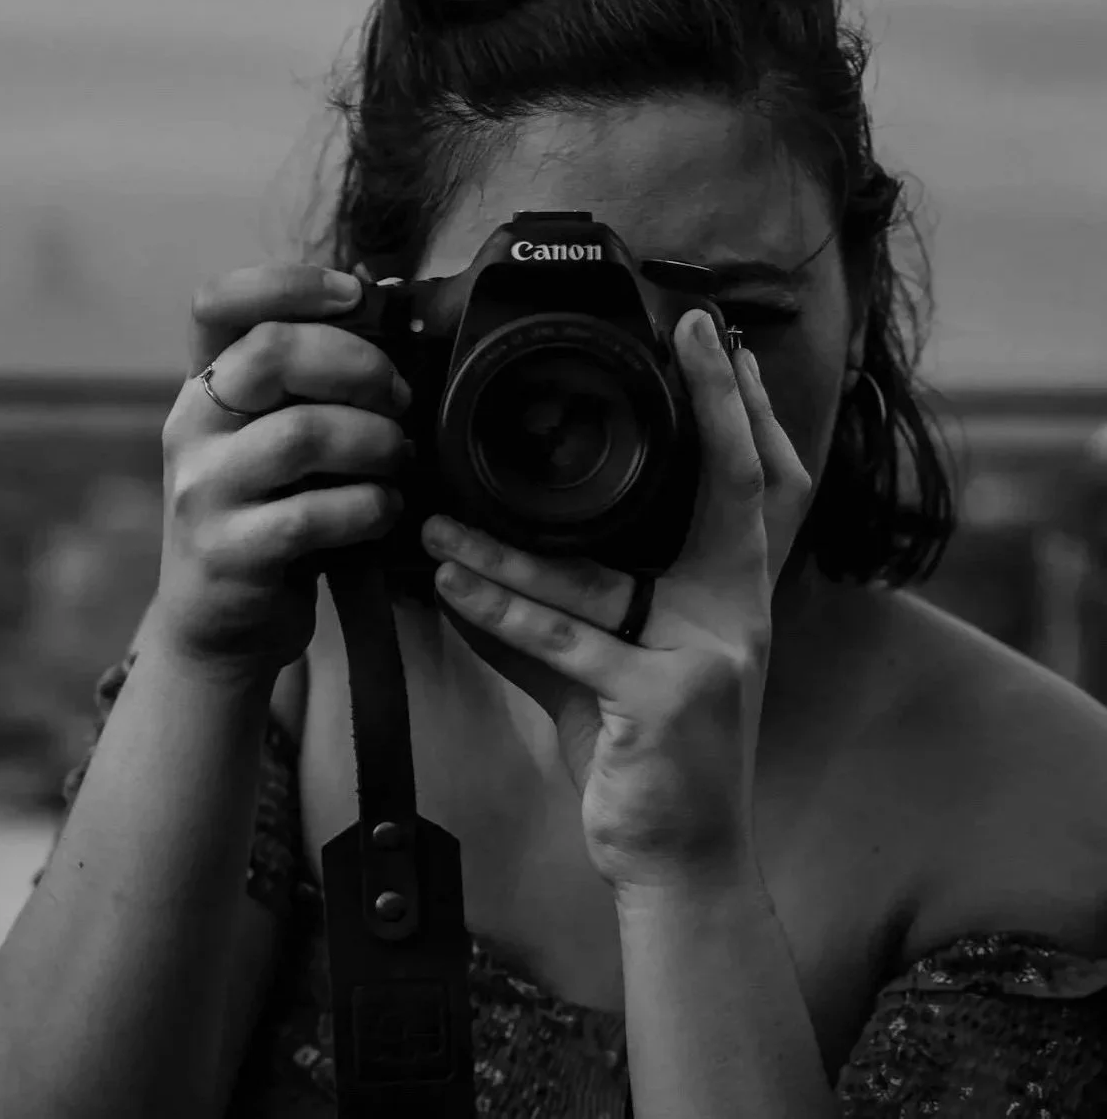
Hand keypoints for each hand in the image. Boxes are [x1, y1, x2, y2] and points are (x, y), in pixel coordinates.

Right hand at [155, 263, 409, 678]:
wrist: (220, 623)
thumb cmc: (271, 512)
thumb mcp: (277, 436)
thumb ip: (312, 380)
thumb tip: (384, 299)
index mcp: (204, 385)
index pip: (219, 303)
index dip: (291, 283)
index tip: (356, 296)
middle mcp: (190, 426)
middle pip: (271, 353)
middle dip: (358, 366)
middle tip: (398, 400)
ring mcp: (202, 490)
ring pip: (303, 434)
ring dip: (376, 442)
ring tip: (398, 460)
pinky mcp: (228, 552)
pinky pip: (316, 513)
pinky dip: (371, 506)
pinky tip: (385, 510)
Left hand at [420, 310, 810, 891]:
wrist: (680, 860)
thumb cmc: (644, 753)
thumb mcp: (606, 668)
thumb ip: (552, 610)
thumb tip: (466, 559)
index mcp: (733, 594)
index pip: (757, 485)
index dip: (748, 410)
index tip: (727, 341)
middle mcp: (739, 612)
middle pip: (737, 487)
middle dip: (720, 402)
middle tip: (692, 333)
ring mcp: (713, 654)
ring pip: (598, 574)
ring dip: (504, 546)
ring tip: (437, 520)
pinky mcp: (668, 699)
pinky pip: (567, 639)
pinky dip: (499, 611)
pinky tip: (448, 586)